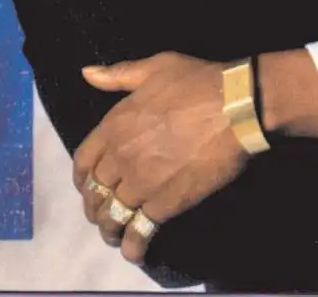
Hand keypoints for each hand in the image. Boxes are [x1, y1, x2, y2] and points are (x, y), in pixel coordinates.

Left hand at [72, 52, 249, 265]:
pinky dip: (132, 245)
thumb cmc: (198, 81)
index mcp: (115, 124)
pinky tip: (133, 251)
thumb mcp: (156, 66)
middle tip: (103, 212)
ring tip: (115, 235)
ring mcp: (141, 182)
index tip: (88, 184)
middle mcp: (121, 156)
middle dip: (95, 205)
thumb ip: (119, 74)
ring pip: (112, 215)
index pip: (83, 161)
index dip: (82, 177)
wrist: (235, 107)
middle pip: (95, 191)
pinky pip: (139, 231)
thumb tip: (86, 73)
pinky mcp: (165, 203)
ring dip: (109, 228)